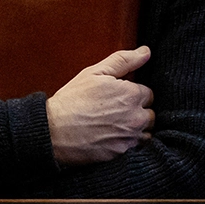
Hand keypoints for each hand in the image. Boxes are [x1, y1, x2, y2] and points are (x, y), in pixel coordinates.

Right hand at [46, 46, 154, 165]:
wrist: (54, 131)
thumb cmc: (72, 99)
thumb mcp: (95, 72)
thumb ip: (123, 60)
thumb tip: (146, 51)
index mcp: (131, 94)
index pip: (148, 94)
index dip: (133, 94)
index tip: (118, 97)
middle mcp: (136, 116)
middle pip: (150, 114)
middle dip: (138, 111)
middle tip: (116, 111)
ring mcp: (130, 136)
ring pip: (146, 131)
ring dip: (136, 128)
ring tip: (115, 125)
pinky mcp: (122, 152)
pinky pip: (135, 146)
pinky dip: (127, 142)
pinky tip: (111, 137)